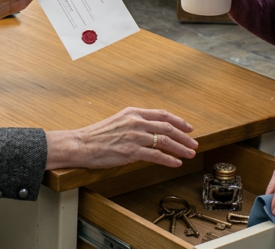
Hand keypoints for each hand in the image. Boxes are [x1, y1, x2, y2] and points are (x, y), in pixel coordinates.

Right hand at [45, 107, 198, 169]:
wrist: (81, 144)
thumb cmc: (96, 135)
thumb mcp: (118, 121)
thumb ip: (134, 122)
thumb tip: (151, 129)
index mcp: (133, 112)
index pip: (162, 114)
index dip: (178, 121)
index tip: (188, 127)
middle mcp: (136, 122)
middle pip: (168, 128)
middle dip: (184, 136)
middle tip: (193, 143)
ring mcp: (134, 137)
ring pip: (165, 141)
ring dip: (181, 148)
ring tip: (190, 153)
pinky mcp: (131, 152)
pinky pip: (156, 156)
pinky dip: (169, 160)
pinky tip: (176, 163)